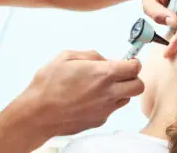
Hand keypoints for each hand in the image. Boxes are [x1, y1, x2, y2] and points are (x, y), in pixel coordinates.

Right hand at [20, 50, 143, 136]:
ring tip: (104, 86)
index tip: (129, 61)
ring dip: (121, 90)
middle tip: (121, 74)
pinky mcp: (100, 120)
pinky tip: (92, 99)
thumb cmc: (48, 85)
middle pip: (138, 86)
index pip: (134, 67)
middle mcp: (109, 92)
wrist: (37, 114)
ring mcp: (106, 109)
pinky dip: (108, 102)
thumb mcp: (66, 57)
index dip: (134, 62)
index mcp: (103, 74)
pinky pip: (112, 109)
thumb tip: (105, 59)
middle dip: (133, 78)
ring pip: (127, 98)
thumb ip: (91, 55)